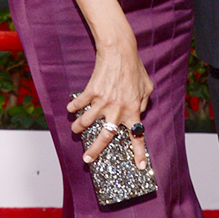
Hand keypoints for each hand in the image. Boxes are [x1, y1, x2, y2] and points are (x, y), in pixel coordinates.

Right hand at [67, 45, 152, 167]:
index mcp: (133, 110)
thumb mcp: (147, 87)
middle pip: (105, 137)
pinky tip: (71, 109)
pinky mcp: (91, 92)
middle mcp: (118, 109)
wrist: (119, 51)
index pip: (137, 135)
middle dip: (95, 150)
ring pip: (86, 122)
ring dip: (78, 128)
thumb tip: (140, 112)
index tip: (139, 166)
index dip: (139, 152)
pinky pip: (79, 104)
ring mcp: (103, 101)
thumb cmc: (135, 68)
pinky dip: (73, 107)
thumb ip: (144, 102)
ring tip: (75, 130)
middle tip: (87, 158)